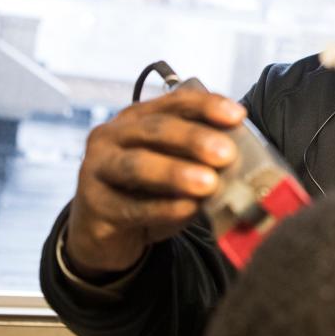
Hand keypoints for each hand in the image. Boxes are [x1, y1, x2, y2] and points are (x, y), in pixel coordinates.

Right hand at [65, 90, 245, 277]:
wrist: (104, 233)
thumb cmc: (147, 192)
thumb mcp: (175, 167)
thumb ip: (201, 159)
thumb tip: (241, 161)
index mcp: (138, 118)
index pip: (175, 103)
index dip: (207, 106)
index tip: (237, 115)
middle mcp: (113, 136)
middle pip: (156, 130)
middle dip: (194, 139)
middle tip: (226, 154)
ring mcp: (96, 168)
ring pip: (137, 165)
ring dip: (176, 173)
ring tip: (209, 184)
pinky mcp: (92, 205)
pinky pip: (130, 206)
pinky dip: (162, 208)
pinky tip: (187, 209)